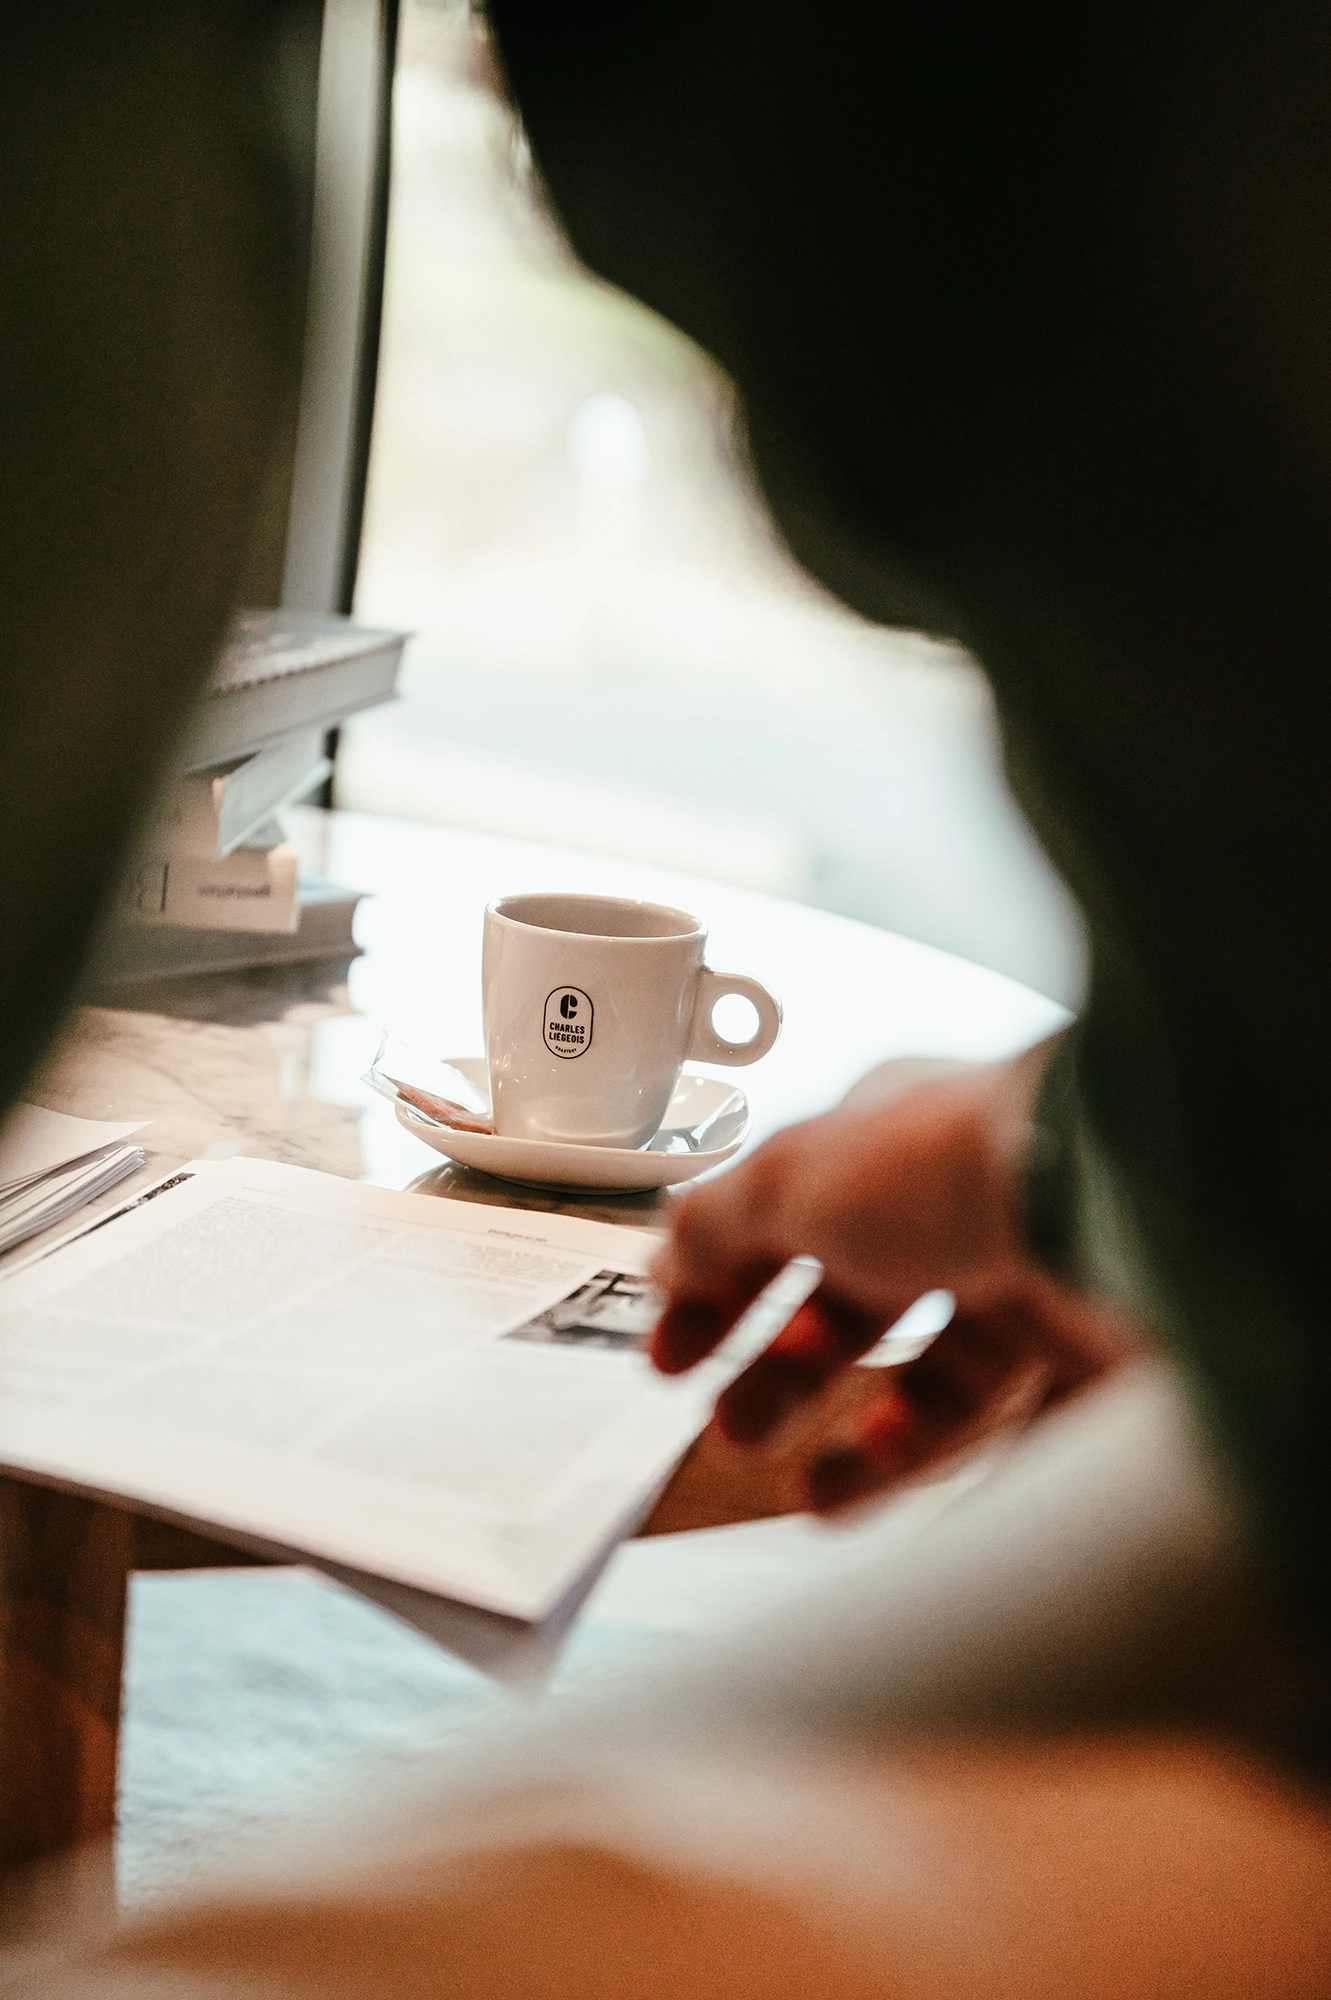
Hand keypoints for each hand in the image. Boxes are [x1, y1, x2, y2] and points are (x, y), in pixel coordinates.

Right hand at [648, 1043, 1140, 1513]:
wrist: (1104, 1199)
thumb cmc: (951, 1160)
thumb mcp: (793, 1179)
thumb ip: (718, 1223)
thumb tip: (666, 1254)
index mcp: (886, 1146)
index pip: (785, 1217)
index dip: (720, 1286)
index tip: (669, 1352)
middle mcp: (961, 1210)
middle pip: (858, 1306)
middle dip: (784, 1374)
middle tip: (732, 1427)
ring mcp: (1034, 1283)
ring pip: (938, 1382)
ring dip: (862, 1443)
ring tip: (811, 1493)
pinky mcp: (1096, 1359)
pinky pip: (1027, 1437)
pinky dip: (969, 1481)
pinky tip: (916, 1515)